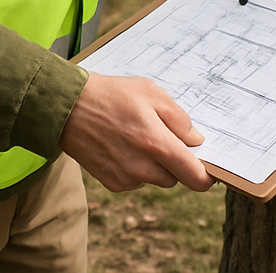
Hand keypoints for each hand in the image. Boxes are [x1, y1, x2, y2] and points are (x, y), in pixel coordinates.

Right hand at [59, 72, 214, 192]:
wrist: (68, 108)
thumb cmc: (111, 95)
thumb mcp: (151, 92)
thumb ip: (179, 118)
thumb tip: (196, 141)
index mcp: (156, 143)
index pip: (195, 176)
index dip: (206, 174)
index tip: (207, 166)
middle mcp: (143, 168)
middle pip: (175, 177)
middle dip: (174, 160)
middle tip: (159, 134)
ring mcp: (126, 178)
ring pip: (155, 179)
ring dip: (153, 164)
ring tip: (134, 135)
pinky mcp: (112, 183)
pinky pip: (136, 180)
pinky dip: (135, 167)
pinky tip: (120, 144)